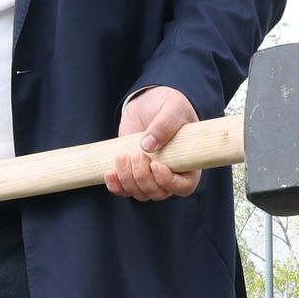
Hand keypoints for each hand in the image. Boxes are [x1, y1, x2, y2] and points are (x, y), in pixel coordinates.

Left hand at [105, 86, 201, 202]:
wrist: (147, 103)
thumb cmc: (168, 105)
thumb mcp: (173, 108)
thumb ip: (165, 124)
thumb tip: (148, 145)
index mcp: (189, 164)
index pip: (184, 187)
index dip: (168, 182)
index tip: (156, 165)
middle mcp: (171, 175)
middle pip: (158, 193)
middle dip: (143, 178)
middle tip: (137, 155)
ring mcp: (151, 176)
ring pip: (140, 193)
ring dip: (128, 180)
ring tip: (122, 157)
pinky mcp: (132, 174)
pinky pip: (124, 190)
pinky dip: (116, 185)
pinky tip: (110, 172)